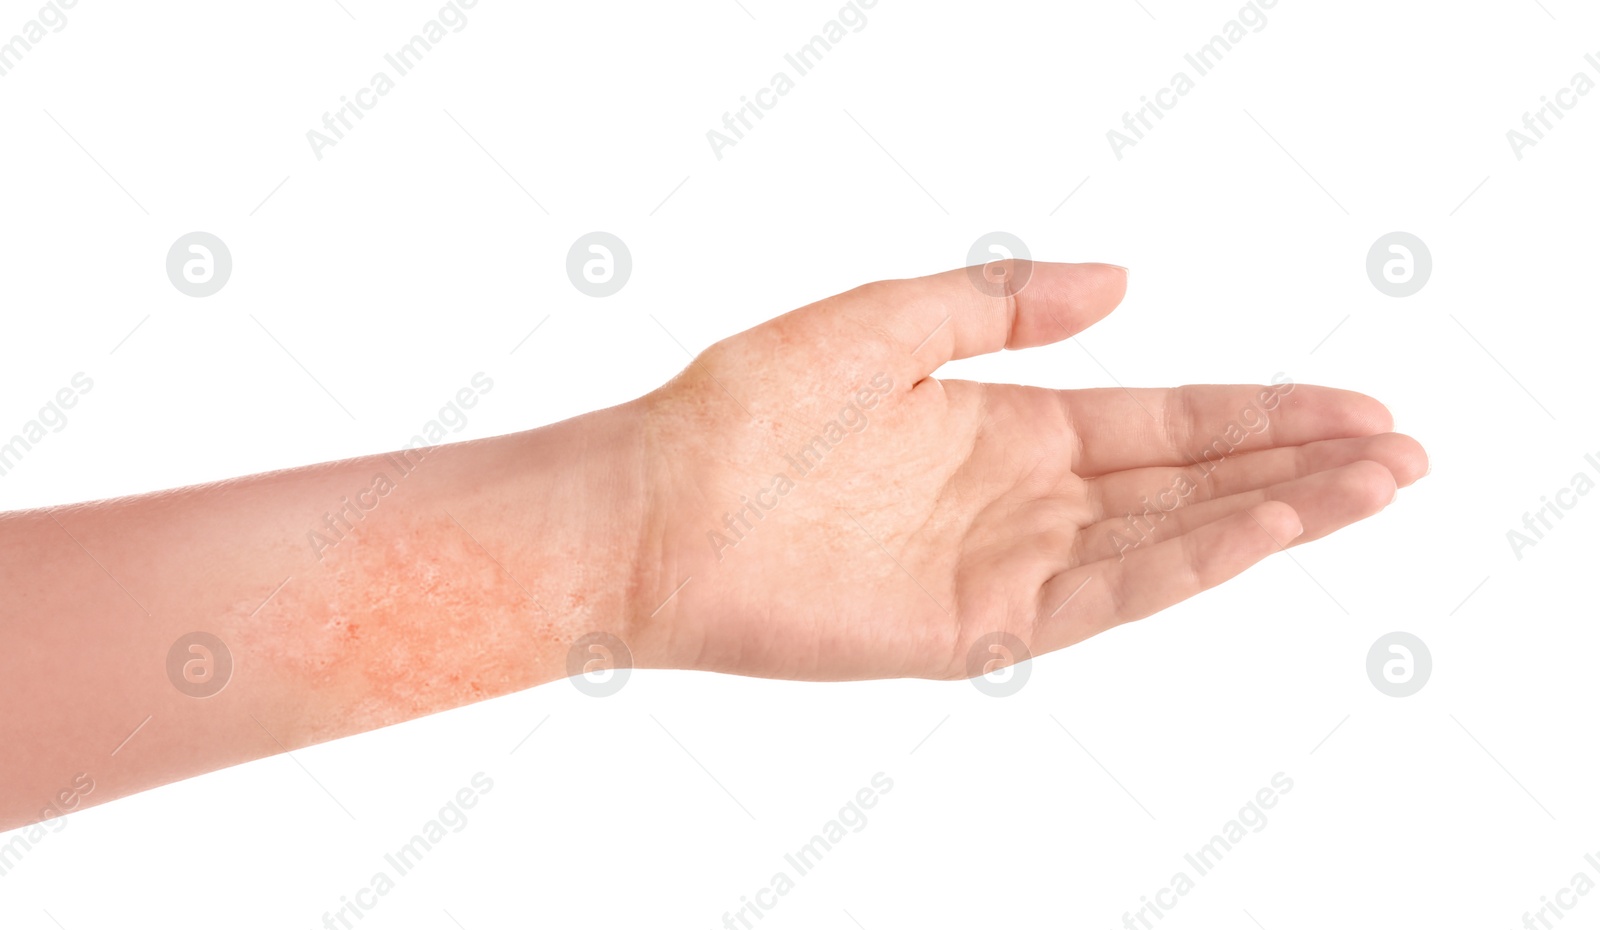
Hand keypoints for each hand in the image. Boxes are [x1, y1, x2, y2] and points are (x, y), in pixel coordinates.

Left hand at [629, 261, 1426, 680]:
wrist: (652, 505)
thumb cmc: (744, 410)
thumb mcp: (884, 319)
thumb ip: (1002, 304)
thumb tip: (1124, 282)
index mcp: (1007, 425)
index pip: (1163, 424)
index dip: (1262, 414)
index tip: (1357, 405)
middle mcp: (1021, 500)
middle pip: (1188, 485)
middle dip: (1297, 468)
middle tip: (1404, 451)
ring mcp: (1004, 567)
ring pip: (1166, 543)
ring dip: (1271, 517)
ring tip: (1371, 487)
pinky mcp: (973, 627)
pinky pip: (1100, 594)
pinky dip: (1186, 565)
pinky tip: (1262, 531)